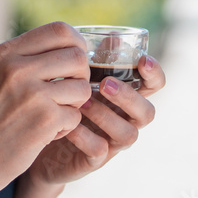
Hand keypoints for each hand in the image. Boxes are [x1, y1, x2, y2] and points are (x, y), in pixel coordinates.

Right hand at [0, 22, 90, 192]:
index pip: (59, 30)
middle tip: (70, 92)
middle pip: (77, 57)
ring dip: (76, 104)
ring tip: (57, 114)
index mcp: (6, 54)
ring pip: (82, 88)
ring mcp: (32, 94)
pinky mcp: (45, 119)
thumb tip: (68, 44)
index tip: (76, 59)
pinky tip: (48, 132)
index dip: (77, 43)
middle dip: (81, 76)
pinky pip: (76, 116)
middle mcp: (18, 69)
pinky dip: (67, 127)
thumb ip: (25, 58)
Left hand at [27, 54, 164, 186]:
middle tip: (105, 84)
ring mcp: (113, 142)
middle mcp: (126, 120)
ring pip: (128, 134)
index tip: (143, 60)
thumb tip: (112, 37)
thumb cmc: (67, 104)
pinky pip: (99, 150)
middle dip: (129, 97)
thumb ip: (98, 62)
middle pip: (147, 112)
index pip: (154, 86)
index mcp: (127, 97)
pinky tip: (69, 124)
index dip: (155, 74)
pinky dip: (85, 136)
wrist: (42, 142)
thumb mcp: (80, 81)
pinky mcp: (95, 160)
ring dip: (106, 116)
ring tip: (82, 102)